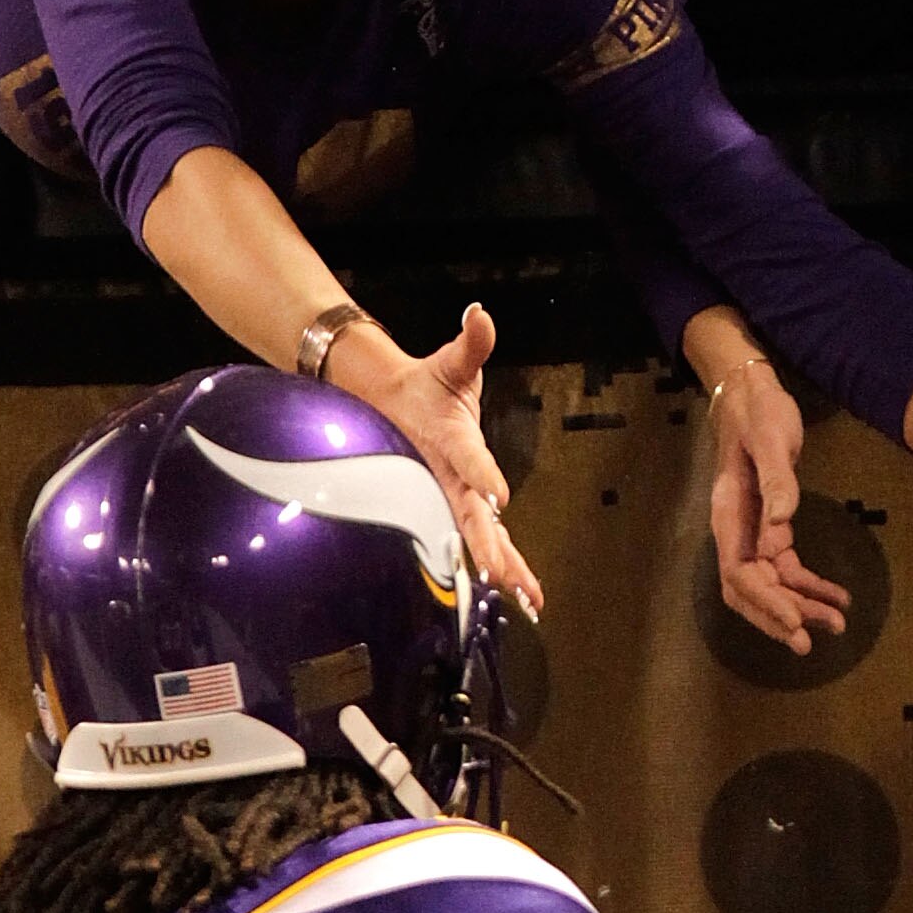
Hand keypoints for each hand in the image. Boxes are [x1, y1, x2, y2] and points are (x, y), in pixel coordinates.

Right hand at [363, 304, 542, 621]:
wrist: (386, 407)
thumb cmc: (425, 386)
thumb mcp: (450, 363)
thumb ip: (471, 344)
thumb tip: (480, 313)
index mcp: (447, 440)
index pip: (467, 457)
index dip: (482, 474)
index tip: (498, 496)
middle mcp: (446, 476)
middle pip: (467, 515)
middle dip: (486, 546)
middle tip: (501, 576)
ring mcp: (450, 497)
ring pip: (475, 538)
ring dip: (501, 567)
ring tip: (525, 599)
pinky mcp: (459, 508)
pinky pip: (482, 542)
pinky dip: (504, 568)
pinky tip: (525, 597)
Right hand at [706, 358, 851, 656]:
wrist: (752, 391)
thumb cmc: (759, 412)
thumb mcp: (771, 439)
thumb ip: (776, 482)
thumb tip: (782, 526)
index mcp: (729, 515)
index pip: (740, 574)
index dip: (765, 603)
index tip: (793, 624)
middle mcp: (736, 531)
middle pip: (752, 589)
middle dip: (781, 616)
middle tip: (813, 641)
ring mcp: (752, 532)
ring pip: (771, 584)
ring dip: (800, 605)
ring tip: (837, 622)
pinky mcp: (771, 527)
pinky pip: (786, 568)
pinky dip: (810, 584)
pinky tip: (837, 596)